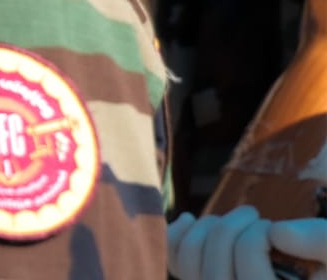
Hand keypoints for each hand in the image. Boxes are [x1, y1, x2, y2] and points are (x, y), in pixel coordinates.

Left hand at [164, 207, 323, 279]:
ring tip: (232, 222)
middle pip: (215, 266)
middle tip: (252, 214)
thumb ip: (320, 240)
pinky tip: (191, 221)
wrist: (309, 271)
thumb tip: (279, 233)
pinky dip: (176, 235)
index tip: (274, 228)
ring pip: (190, 261)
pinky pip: (174, 260)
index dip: (259, 232)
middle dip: (229, 227)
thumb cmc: (324, 262)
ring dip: (206, 228)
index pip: (248, 263)